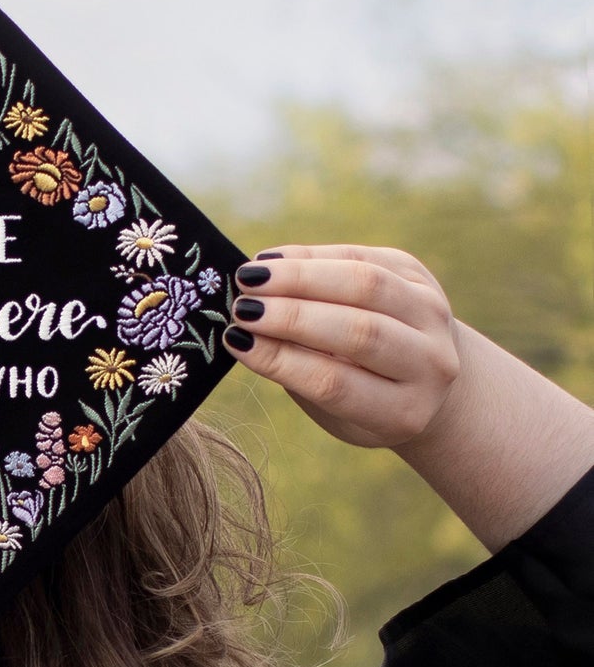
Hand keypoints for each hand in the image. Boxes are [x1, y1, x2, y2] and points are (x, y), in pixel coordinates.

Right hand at [219, 244, 461, 448]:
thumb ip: (297, 370)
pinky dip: (312, 256)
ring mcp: (431, 313)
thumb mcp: (333, 408)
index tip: (236, 340)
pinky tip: (270, 260)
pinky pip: (361, 257)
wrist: (426, 376)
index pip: (335, 383)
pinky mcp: (419, 274)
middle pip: (358, 331)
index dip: (282, 360)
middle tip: (240, 306)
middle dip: (291, 316)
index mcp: (403, 411)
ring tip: (250, 277)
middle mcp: (430, 363)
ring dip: (300, 277)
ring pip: (365, 284)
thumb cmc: (359, 397)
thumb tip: (243, 330)